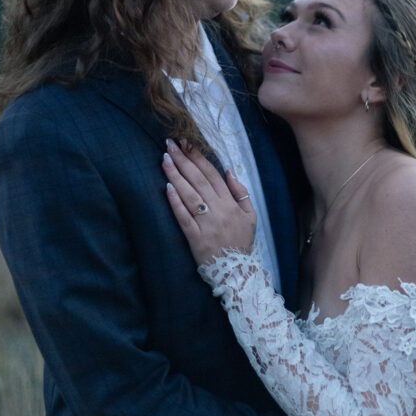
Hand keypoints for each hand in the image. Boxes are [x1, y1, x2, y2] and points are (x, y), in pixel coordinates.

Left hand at [163, 141, 256, 265]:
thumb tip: (228, 172)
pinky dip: (175, 202)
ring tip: (165, 159)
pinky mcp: (195, 238)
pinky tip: (167, 188)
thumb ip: (241, 193)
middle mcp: (218, 210)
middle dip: (183, 160)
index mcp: (230, 203)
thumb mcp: (250, 216)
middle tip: (170, 144)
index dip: (198, 157)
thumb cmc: (241, 242)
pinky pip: (183, 217)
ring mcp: (206, 223)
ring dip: (176, 175)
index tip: (186, 143)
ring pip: (189, 194)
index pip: (212, 174)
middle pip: (198, 180)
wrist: (237, 272)